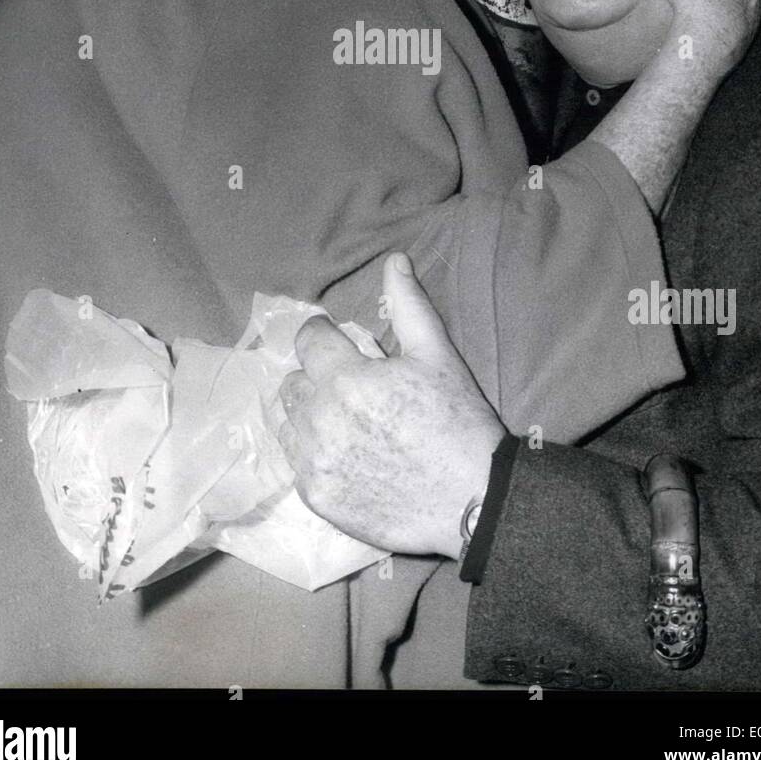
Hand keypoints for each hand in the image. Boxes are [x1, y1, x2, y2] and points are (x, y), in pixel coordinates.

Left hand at [278, 254, 505, 558]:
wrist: (472, 500)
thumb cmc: (458, 421)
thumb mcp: (437, 355)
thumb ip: (408, 305)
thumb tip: (394, 259)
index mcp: (346, 379)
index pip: (308, 340)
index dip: (323, 334)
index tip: (337, 339)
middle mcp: (320, 420)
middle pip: (293, 382)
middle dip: (316, 376)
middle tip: (349, 385)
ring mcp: (314, 462)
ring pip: (288, 421)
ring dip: (307, 412)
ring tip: (341, 418)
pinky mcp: (316, 496)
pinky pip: (295, 461)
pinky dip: (312, 451)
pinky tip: (344, 452)